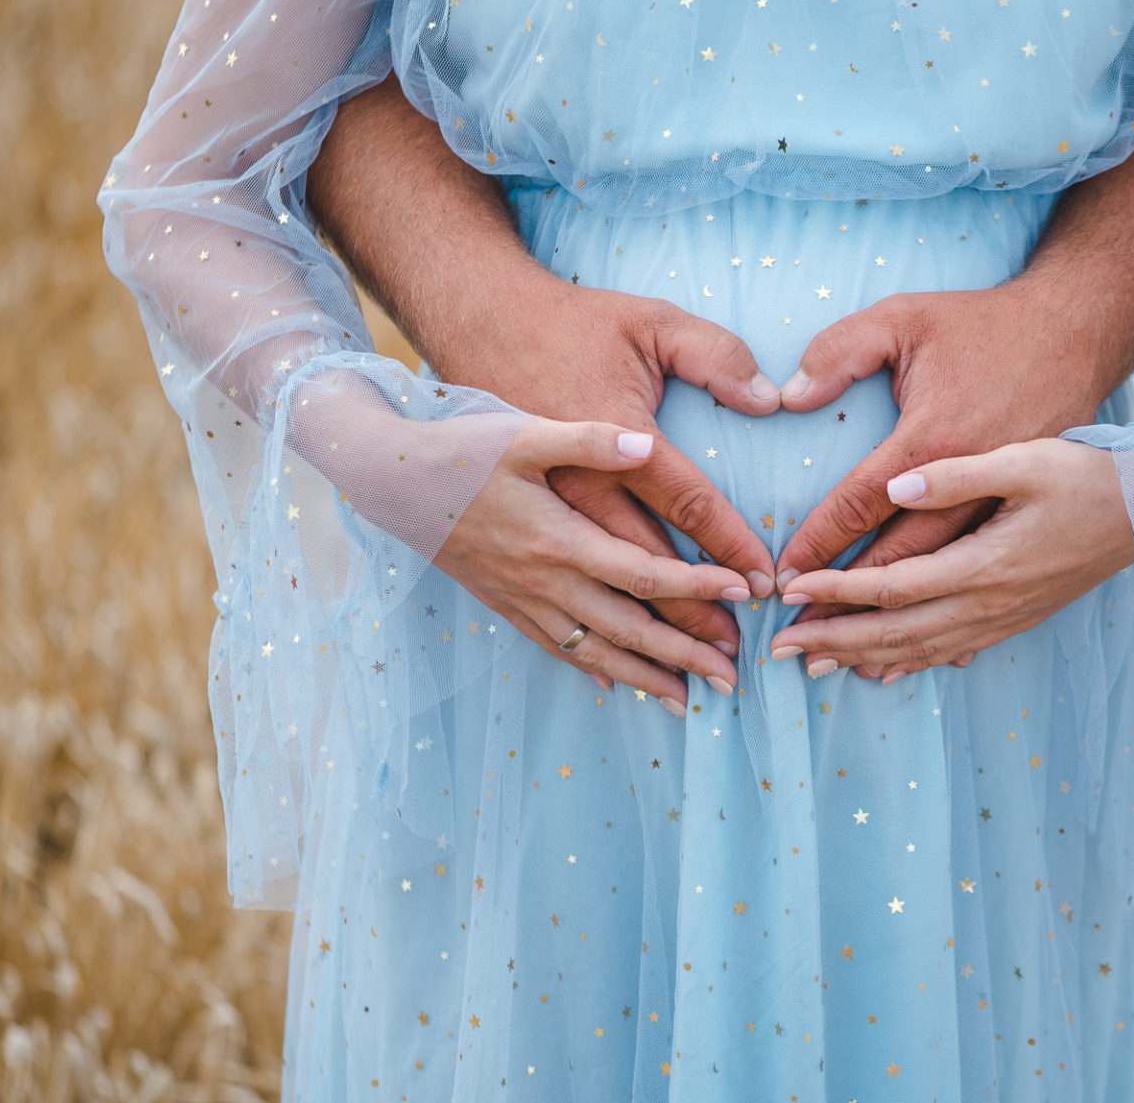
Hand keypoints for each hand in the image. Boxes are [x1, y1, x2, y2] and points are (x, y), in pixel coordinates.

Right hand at [426, 417, 752, 711]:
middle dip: (685, 655)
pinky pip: (556, 649)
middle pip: (629, 629)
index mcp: (560, 540)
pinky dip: (593, 670)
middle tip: (732, 677)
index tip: (742, 596)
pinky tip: (616, 685)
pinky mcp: (505, 606)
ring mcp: (524, 601)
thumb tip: (648, 445)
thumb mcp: (526, 433)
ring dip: (645, 677)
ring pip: (595, 651)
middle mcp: (545, 581)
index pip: (643, 574)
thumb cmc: (461, 451)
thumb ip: (590, 440)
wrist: (391, 483)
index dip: (697, 588)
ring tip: (690, 700)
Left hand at [766, 438, 1133, 681]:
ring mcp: (1007, 616)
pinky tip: (888, 671)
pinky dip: (914, 664)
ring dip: (866, 659)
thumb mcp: (1022, 458)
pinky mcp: (1020, 616)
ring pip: (922, 649)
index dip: (835, 592)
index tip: (790, 592)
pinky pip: (955, 650)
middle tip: (780, 651)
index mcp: (983, 563)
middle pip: (896, 632)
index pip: (890, 586)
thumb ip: (955, 474)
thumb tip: (893, 486)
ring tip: (817, 665)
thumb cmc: (1086, 471)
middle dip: (834, 641)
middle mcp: (991, 601)